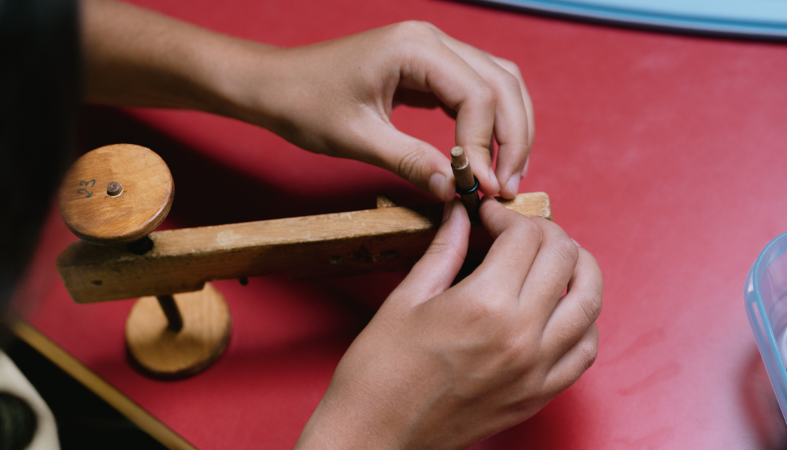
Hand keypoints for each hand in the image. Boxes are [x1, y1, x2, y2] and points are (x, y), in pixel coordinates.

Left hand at [223, 21, 534, 199]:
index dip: (487, 146)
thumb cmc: (304, 103)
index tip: (483, 189)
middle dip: (512, 138)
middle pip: (502, 84)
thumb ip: (410, 162)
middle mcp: (432, 40)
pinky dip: (489, 123)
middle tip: (507, 188)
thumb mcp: (357, 139)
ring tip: (504, 176)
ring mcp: (433, 50)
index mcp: (415, 48)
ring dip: (509, 129)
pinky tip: (484, 157)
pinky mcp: (428, 68)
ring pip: (498, 83)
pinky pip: (476, 89)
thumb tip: (455, 191)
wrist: (274, 85)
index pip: (478, 96)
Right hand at [296, 198, 602, 448]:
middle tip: (517, 233)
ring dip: (578, 269)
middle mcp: (520, 335)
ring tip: (554, 260)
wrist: (375, 435)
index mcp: (484, 303)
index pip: (526, 236)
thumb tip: (460, 214)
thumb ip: (444, 250)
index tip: (488, 216)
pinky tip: (562, 310)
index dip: (507, 215)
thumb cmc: (380, 371)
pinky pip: (585, 351)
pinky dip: (583, 322)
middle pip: (565, 258)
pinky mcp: (537, 396)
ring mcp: (535, 369)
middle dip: (544, 233)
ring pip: (589, 301)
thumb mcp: (406, 299)